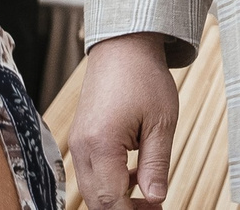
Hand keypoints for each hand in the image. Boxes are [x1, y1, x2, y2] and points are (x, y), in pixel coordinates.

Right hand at [68, 35, 179, 209]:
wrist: (123, 46)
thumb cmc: (143, 76)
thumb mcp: (161, 122)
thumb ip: (156, 164)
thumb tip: (155, 198)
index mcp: (101, 144)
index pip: (112, 201)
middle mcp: (82, 147)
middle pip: (97, 200)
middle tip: (154, 208)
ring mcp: (78, 142)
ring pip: (92, 189)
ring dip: (116, 198)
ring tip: (148, 195)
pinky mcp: (81, 136)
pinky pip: (90, 171)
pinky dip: (109, 181)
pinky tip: (133, 176)